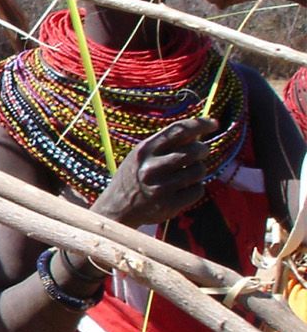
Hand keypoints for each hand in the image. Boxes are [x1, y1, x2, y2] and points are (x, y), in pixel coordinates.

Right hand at [89, 116, 218, 226]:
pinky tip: (184, 189)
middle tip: (201, 152)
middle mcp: (151, 168)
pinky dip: (195, 188)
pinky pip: (198, 190)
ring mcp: (160, 188)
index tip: (214, 123)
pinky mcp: (169, 205)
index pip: (178, 131)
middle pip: (194, 151)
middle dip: (202, 150)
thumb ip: (166, 143)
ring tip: (188, 173)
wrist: (117, 208)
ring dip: (199, 170)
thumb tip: (197, 131)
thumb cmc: (134, 176)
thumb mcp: (142, 155)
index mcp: (144, 150)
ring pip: (199, 170)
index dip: (200, 124)